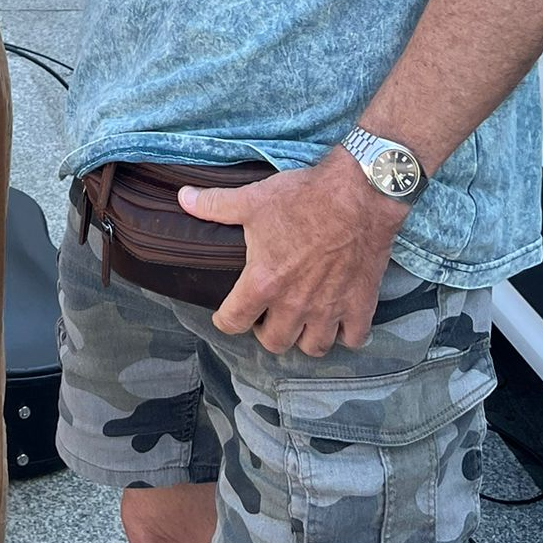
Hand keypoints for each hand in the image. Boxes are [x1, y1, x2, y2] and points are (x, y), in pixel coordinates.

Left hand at [180, 150, 406, 356]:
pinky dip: (344, 335)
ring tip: (300, 321)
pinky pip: (353, 339)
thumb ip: (215, 205)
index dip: (225, 320)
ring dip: (304, 338)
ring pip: (313, 348)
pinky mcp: (360, 305)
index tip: (226, 315)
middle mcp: (295, 305)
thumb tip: (183, 198)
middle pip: (274, 343)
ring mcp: (329, 309)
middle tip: (267, 315)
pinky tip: (338, 321)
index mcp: (264, 282)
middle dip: (266, 333)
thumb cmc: (302, 197)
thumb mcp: (252, 199)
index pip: (233, 322)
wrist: (357, 194)